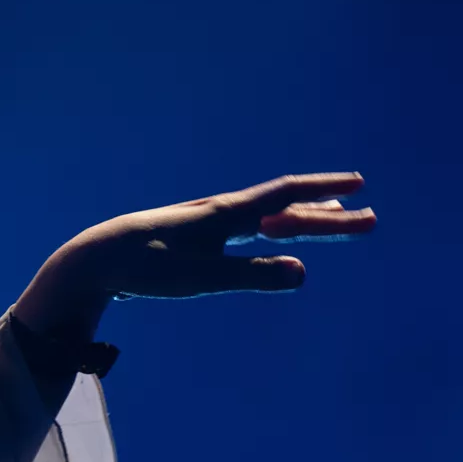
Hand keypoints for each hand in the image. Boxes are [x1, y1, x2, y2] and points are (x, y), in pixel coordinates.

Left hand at [12, 172, 376, 338]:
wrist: (94, 260)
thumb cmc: (144, 267)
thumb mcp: (200, 276)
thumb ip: (250, 275)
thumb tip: (303, 273)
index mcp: (224, 215)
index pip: (286, 197)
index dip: (325, 193)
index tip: (361, 185)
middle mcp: (219, 214)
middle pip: (284, 210)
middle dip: (328, 215)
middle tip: (368, 218)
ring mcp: (206, 227)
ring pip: (266, 218)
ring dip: (303, 219)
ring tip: (333, 216)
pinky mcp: (193, 243)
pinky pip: (247, 232)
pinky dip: (274, 230)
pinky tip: (271, 236)